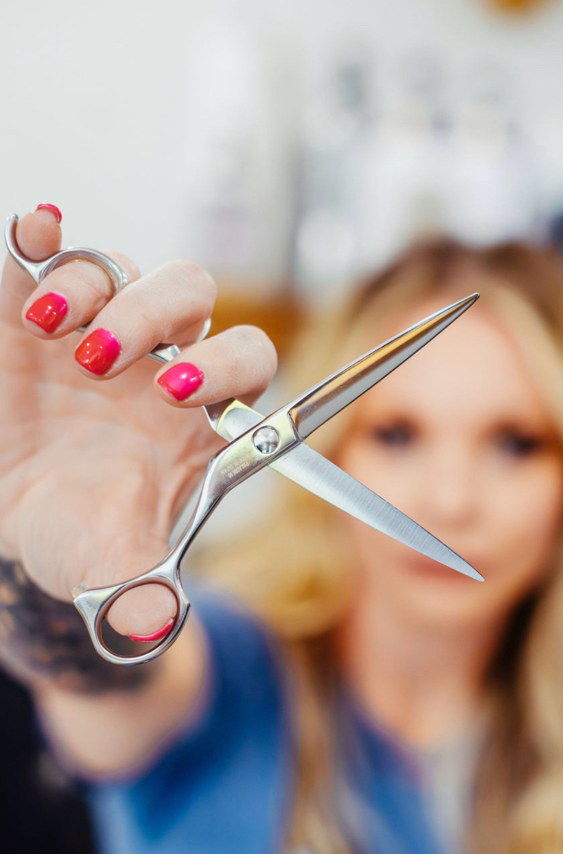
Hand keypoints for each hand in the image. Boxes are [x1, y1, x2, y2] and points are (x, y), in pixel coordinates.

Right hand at [0, 208, 276, 638]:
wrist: (24, 527)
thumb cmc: (86, 539)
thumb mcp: (112, 567)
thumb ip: (140, 592)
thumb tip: (155, 622)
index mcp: (199, 412)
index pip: (247, 360)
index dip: (226, 363)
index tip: (179, 390)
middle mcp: (157, 358)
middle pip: (189, 293)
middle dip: (151, 314)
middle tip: (101, 359)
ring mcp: (97, 329)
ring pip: (121, 268)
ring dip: (91, 283)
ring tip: (50, 326)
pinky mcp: (33, 315)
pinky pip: (46, 255)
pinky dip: (39, 237)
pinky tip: (34, 231)